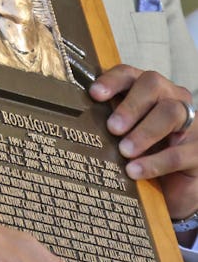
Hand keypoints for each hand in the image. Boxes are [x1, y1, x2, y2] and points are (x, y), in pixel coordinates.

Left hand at [90, 65, 197, 221]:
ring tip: (125, 151)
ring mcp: (190, 122)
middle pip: (153, 84)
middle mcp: (171, 98)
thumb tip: (75, 121)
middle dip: (131, 104)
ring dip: (144, 131)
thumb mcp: (124, 135)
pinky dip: (155, 161)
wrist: (173, 187)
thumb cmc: (143, 153)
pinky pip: (179, 152)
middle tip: (112, 127)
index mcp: (149, 90)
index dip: (112, 81)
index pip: (129, 74)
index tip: (94, 95)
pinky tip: (135, 170)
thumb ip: (108, 123)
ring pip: (170, 112)